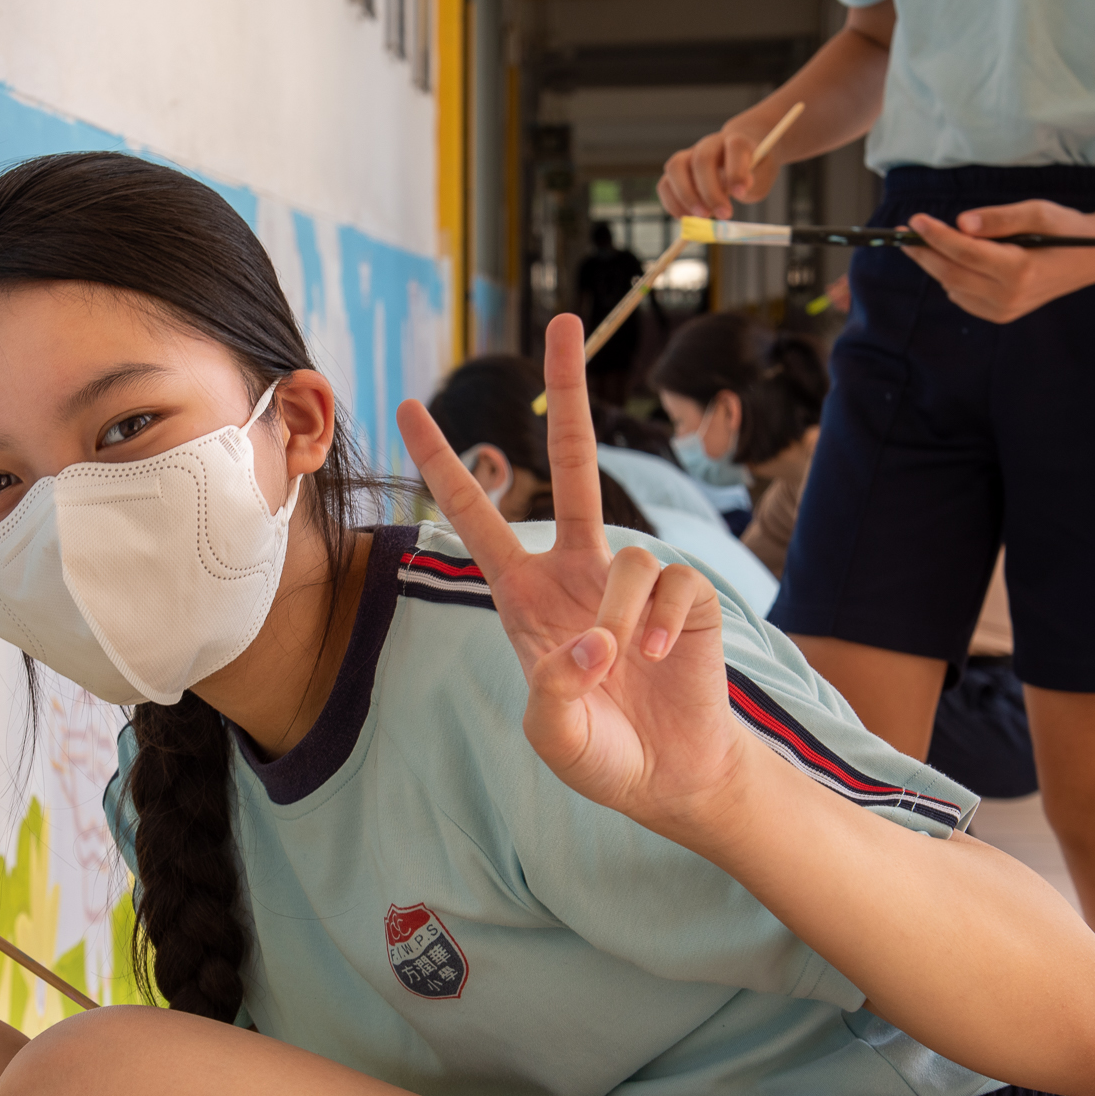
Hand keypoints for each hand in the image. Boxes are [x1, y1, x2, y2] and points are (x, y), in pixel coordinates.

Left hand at [395, 313, 747, 834]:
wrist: (669, 777)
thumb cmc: (599, 752)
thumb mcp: (553, 735)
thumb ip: (555, 693)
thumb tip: (591, 641)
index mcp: (526, 594)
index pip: (476, 514)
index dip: (443, 463)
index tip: (406, 408)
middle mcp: (578, 570)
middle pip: (572, 462)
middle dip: (568, 390)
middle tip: (563, 318)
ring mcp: (633, 578)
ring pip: (629, 555)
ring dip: (622, 616)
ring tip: (625, 666)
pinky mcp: (688, 595)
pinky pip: (674, 584)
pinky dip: (663, 625)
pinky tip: (661, 660)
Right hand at [659, 125, 779, 219]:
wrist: (736, 158)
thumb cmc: (750, 171)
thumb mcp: (760, 178)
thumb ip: (751, 184)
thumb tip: (738, 192)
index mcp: (736, 141)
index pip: (735, 147)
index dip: (736, 170)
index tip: (740, 195)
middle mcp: (710, 144)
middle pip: (702, 160)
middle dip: (711, 192)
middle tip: (724, 215)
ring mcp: (689, 155)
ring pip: (675, 167)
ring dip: (685, 196)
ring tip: (701, 218)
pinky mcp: (676, 171)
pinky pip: (664, 184)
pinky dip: (672, 204)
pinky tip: (686, 217)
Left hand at [900, 200, 1094, 322]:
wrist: (1091, 258)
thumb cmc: (1064, 228)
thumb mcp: (1037, 211)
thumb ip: (998, 219)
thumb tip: (961, 223)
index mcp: (1021, 269)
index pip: (965, 253)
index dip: (937, 236)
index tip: (915, 220)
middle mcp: (1010, 296)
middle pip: (951, 274)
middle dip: (924, 253)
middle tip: (905, 233)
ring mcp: (1004, 310)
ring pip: (953, 286)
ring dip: (937, 263)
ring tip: (930, 240)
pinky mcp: (1001, 315)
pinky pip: (963, 296)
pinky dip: (952, 277)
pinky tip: (957, 259)